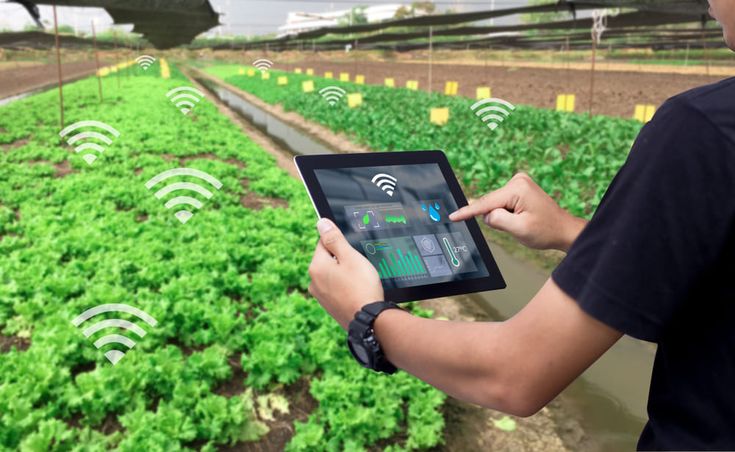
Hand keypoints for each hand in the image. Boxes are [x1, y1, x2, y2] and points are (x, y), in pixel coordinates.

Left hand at [308, 218, 383, 329]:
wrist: (369, 320)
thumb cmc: (362, 286)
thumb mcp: (350, 257)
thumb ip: (334, 239)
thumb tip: (321, 222)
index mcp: (316, 266)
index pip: (324, 242)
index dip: (340, 244)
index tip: (353, 251)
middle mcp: (313, 281)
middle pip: (328, 259)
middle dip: (342, 260)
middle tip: (359, 267)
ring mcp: (320, 296)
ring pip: (333, 275)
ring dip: (345, 274)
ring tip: (360, 281)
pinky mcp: (329, 306)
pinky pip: (336, 289)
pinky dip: (346, 288)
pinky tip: (358, 292)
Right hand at [449, 173, 586, 251]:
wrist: (563, 230)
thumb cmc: (546, 230)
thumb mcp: (519, 230)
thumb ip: (497, 220)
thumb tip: (486, 215)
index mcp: (518, 188)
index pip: (486, 203)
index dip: (468, 212)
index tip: (453, 216)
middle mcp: (517, 181)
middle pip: (491, 204)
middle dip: (497, 218)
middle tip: (518, 225)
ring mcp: (518, 183)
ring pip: (495, 205)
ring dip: (503, 216)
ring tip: (523, 221)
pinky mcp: (518, 188)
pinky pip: (501, 203)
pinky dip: (506, 213)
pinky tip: (522, 217)